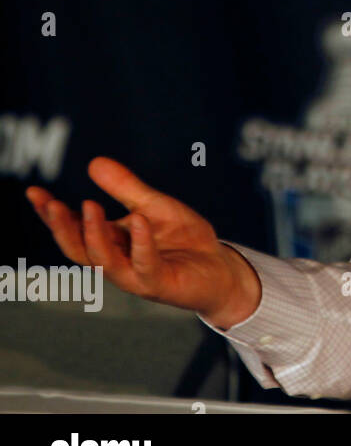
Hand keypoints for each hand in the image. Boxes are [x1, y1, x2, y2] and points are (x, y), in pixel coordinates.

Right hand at [24, 156, 260, 328]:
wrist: (221, 268)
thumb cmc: (184, 239)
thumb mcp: (155, 206)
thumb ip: (126, 188)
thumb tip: (94, 162)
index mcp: (111, 242)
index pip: (74, 229)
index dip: (52, 213)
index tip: (34, 192)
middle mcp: (117, 261)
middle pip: (79, 249)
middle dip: (62, 227)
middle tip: (50, 203)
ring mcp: (136, 275)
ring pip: (104, 261)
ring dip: (94, 234)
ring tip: (88, 205)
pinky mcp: (159, 284)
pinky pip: (145, 265)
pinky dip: (140, 243)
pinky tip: (139, 221)